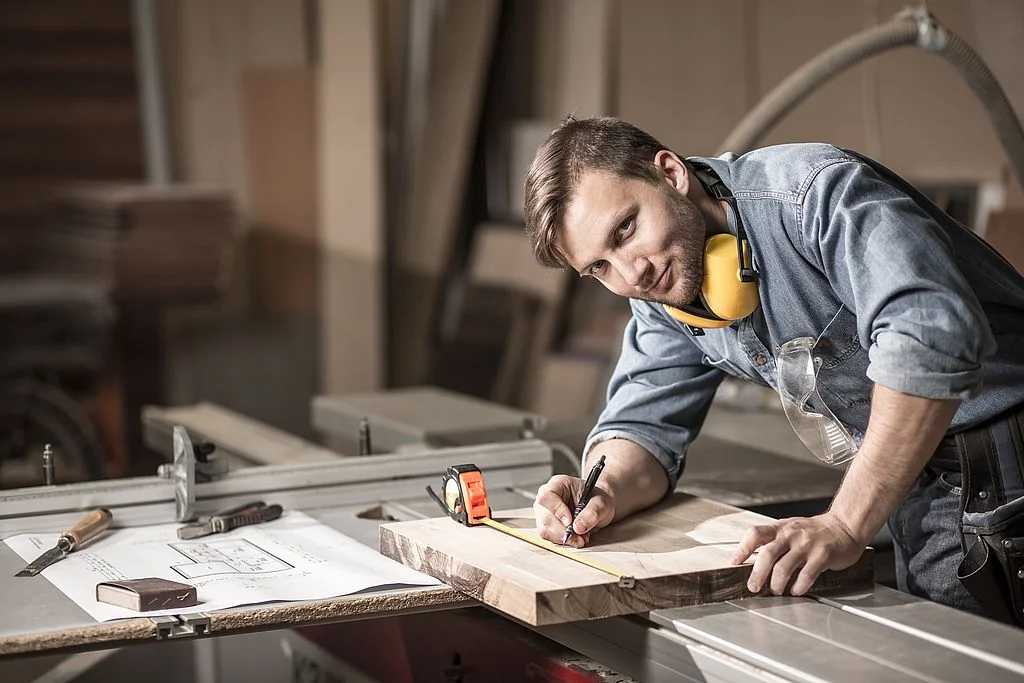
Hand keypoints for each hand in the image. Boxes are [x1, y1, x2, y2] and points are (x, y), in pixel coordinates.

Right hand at [533, 474, 614, 547]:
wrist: (598, 508)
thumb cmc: (596, 500)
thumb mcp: (601, 503)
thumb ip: (592, 513)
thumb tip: (578, 527)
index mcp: (558, 484)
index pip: (546, 497)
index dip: (557, 510)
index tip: (570, 521)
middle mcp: (547, 498)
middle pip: (545, 517)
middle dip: (563, 531)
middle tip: (580, 536)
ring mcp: (545, 513)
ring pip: (545, 530)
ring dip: (564, 538)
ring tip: (581, 537)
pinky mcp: (547, 526)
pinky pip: (550, 537)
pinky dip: (564, 541)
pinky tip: (576, 537)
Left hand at [730, 512, 865, 595]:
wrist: (845, 526)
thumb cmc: (814, 531)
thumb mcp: (790, 530)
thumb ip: (773, 542)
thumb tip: (751, 562)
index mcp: (780, 528)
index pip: (755, 534)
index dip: (742, 549)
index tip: (733, 563)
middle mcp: (791, 534)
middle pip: (767, 554)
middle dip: (757, 573)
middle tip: (753, 587)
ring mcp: (807, 544)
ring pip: (784, 566)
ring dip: (776, 583)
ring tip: (776, 590)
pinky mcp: (823, 555)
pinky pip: (807, 574)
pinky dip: (799, 586)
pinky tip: (796, 590)